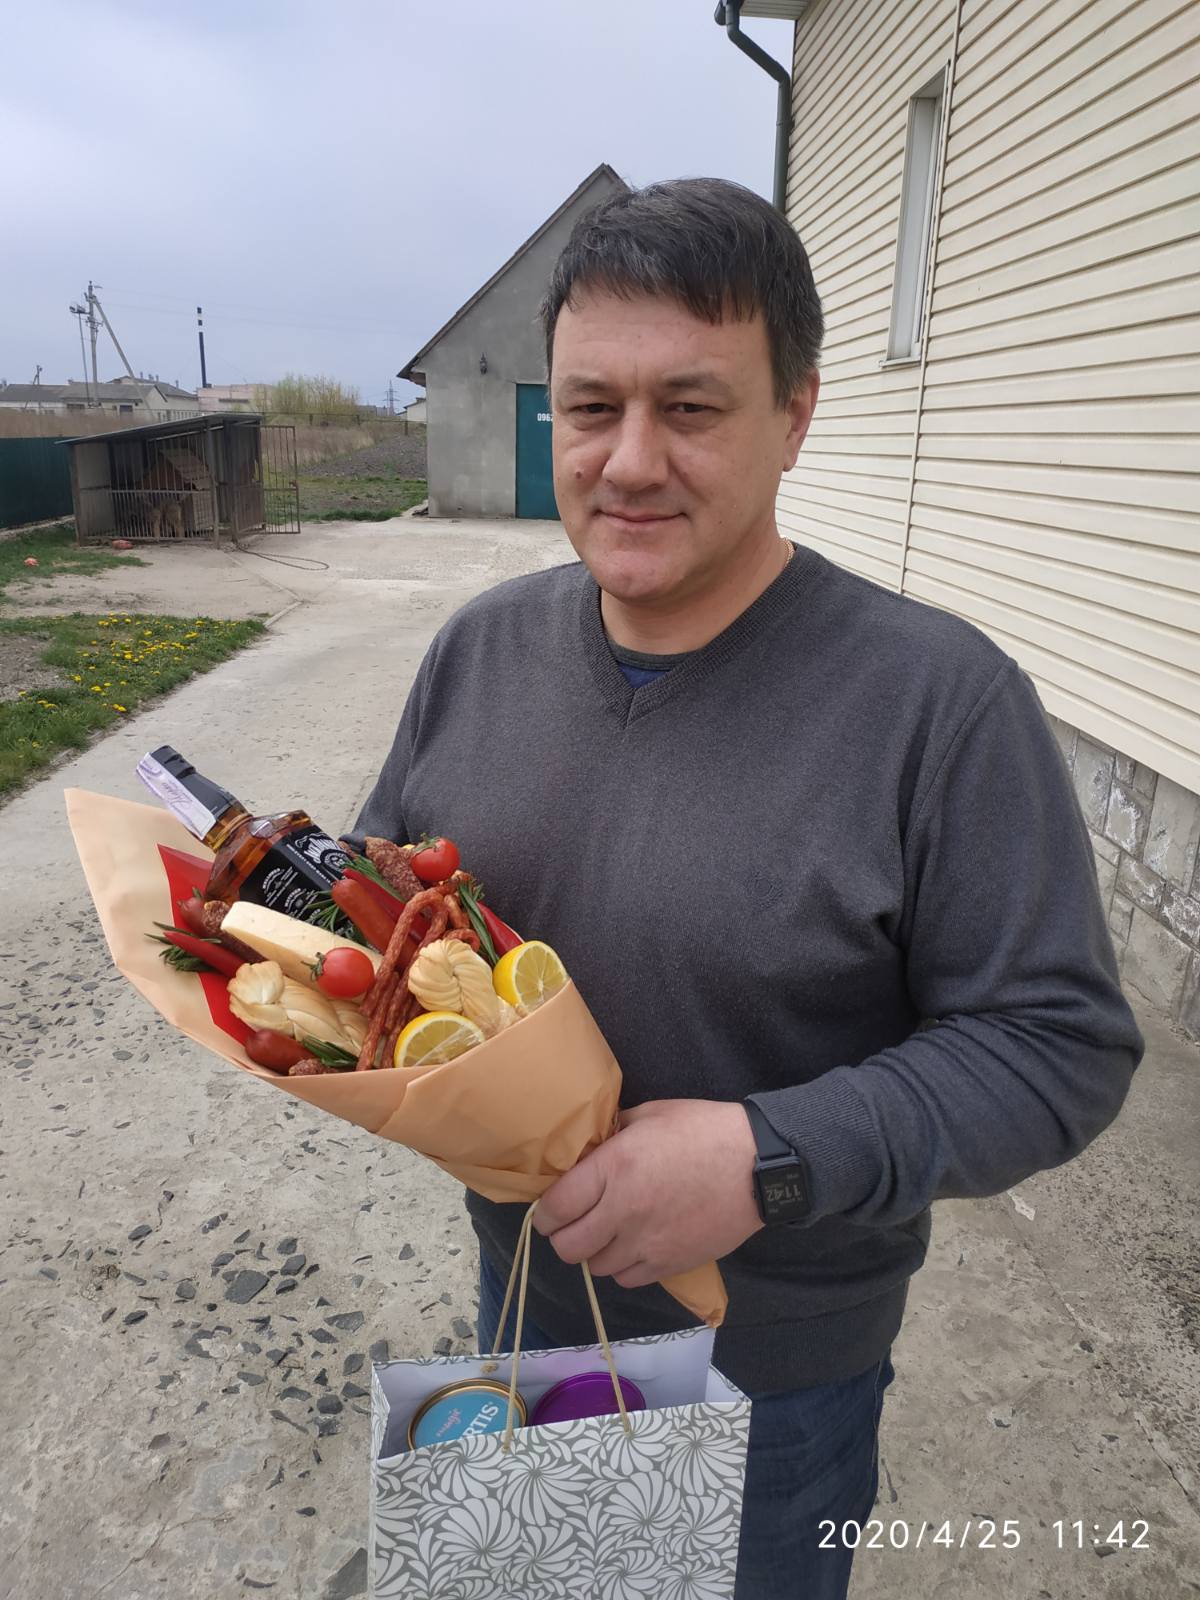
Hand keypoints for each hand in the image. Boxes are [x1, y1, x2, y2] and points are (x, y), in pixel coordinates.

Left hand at [533, 1098, 762, 1287]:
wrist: (758, 1166)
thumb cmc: (704, 1130)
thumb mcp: (651, 1115)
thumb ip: (614, 1132)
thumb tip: (591, 1147)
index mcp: (614, 1168)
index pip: (556, 1208)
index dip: (545, 1214)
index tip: (548, 1211)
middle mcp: (623, 1211)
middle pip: (568, 1247)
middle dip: (564, 1236)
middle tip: (573, 1224)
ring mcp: (647, 1243)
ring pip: (597, 1267)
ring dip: (596, 1252)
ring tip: (608, 1233)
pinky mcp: (670, 1264)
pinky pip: (628, 1279)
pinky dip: (624, 1266)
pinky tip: (635, 1246)